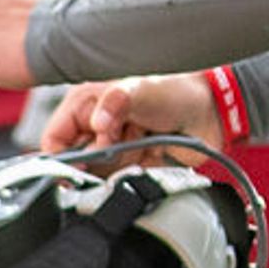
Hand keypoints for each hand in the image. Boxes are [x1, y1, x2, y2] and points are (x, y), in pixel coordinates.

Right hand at [37, 74, 224, 157]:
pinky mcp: (133, 162)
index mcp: (87, 102)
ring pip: (100, 172)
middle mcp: (97, 124)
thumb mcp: (141, 88)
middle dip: (100, 156)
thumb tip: (97, 123)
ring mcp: (115, 144)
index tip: (78, 163)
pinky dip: (136, 170)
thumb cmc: (176, 89)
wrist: (213, 110)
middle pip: (78, 159)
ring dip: (122, 161)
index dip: (62, 154)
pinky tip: (152, 150)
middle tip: (122, 140)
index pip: (55, 137)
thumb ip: (116, 101)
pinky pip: (122, 179)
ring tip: (142, 138)